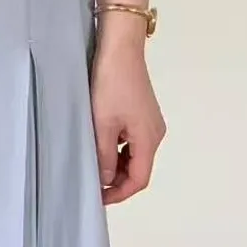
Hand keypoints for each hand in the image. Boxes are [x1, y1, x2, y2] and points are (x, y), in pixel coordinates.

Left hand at [90, 39, 166, 205]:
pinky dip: (117, 147)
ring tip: (92, 163)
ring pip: (134, 154)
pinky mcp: (142, 111)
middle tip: (92, 183)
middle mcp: (154, 133)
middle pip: (139, 168)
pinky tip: (99, 142)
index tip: (98, 198)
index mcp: (148, 139)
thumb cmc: (110, 85)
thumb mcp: (102, 123)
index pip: (139, 179)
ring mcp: (149, 121)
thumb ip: (103, 156)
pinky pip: (131, 139)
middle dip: (116, 180)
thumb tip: (105, 181)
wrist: (120, 48)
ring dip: (115, 163)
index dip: (119, 193)